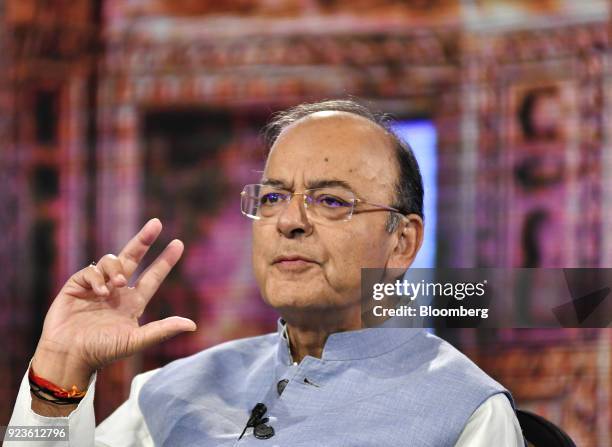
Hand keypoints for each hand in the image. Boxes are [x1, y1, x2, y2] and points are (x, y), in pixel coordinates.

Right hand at [31, 218, 195, 391]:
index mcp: (133, 302)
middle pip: (133, 258)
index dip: (165, 261)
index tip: (179, 243)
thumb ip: (162, 330)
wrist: (69, 356)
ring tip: (117, 284)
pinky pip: (90, 270)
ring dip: (116, 268)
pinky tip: (99, 291)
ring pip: (112, 262)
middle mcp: (117, 291)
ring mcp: (97, 287)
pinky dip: (97, 277)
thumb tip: (192, 325)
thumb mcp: (135, 341)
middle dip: (144, 240)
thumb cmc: (103, 352)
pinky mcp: (77, 286)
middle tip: (156, 223)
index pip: (153, 277)